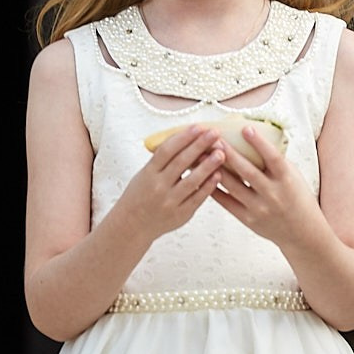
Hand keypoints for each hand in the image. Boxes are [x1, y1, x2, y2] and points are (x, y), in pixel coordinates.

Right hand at [115, 125, 224, 241]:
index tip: (198, 127)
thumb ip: (162, 160)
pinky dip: (208, 186)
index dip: (183, 137)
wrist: (132, 226)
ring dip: (208, 165)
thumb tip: (186, 139)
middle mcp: (158, 186)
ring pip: (192, 181)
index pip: (167, 150)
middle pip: (181, 162)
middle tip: (214, 133)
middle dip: (199, 145)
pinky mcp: (180, 215)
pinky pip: (197, 198)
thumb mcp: (144, 174)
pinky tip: (218, 175)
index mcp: (148, 173)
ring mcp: (170, 202)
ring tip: (221, 153)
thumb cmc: (140, 195)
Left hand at [211, 126, 322, 248]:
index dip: (259, 143)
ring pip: (233, 186)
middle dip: (230, 154)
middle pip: (247, 171)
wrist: (302, 232)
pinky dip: (214, 189)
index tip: (246, 128)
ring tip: (202, 155)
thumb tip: (256, 138)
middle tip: (215, 138)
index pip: (273, 158)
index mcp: (286, 180)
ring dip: (216, 169)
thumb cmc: (297, 197)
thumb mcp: (293, 176)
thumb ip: (276, 161)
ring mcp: (259, 208)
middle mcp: (273, 194)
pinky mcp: (248, 219)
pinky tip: (203, 176)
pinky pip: (227, 202)